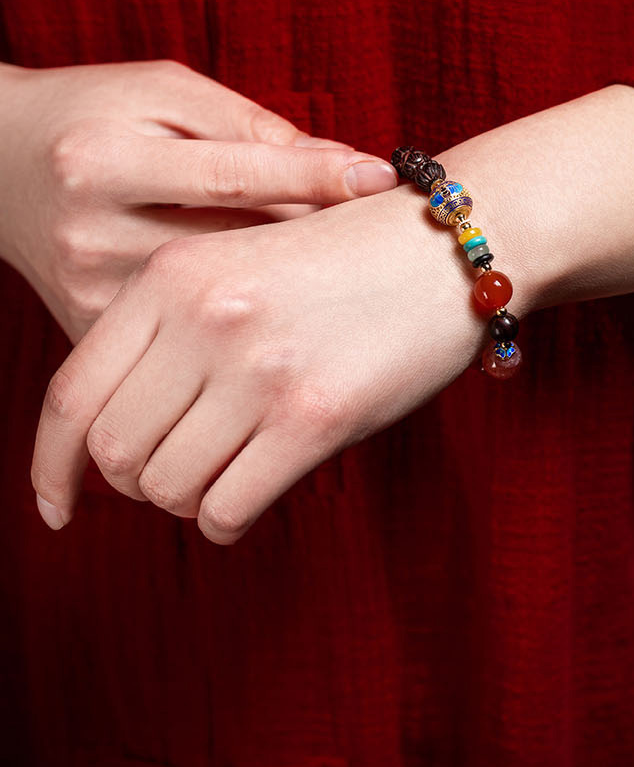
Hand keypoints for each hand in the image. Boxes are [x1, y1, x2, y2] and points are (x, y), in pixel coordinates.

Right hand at [0, 59, 397, 342]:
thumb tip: (341, 159)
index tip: (384, 176)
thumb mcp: (160, 92)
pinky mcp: (90, 331)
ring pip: (215, 304)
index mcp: (102, 160)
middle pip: (230, 247)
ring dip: (287, 289)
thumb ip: (245, 125)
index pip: (230, 173)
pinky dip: (242, 323)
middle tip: (390, 233)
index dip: (315, 174)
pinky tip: (291, 312)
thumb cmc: (94, 113)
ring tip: (349, 275)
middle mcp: (91, 233)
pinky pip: (186, 337)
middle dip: (313, 239)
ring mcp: (87, 293)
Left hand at [31, 176, 503, 541]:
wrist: (448, 248)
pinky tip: (254, 490)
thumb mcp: (238, 263)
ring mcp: (258, 368)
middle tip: (176, 471)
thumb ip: (171, 331)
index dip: (51, 463)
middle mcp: (205, 318)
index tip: (57, 504)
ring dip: (189, 498)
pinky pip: (229, 509)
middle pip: (114, 450)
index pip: (72, 391)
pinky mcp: (315, 416)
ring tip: (227, 471)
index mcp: (172, 275)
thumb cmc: (344, 262)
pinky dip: (229, 518)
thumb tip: (112, 435)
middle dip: (135, 481)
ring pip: (167, 487)